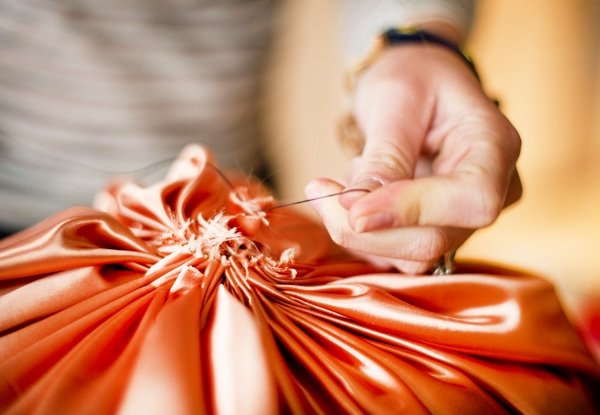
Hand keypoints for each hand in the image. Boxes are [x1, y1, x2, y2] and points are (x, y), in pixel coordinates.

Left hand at [306, 41, 521, 273]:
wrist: (418, 83)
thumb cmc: (414, 78)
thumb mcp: (396, 101)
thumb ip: (383, 157)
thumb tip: (357, 212)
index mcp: (495, 147)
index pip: (471, 202)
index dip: (409, 212)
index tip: (350, 207)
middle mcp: (493, 190)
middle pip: (433, 240)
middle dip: (366, 228)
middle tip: (318, 189)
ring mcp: (464, 216)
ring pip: (409, 255)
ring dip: (359, 227)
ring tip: (350, 173)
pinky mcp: (436, 228)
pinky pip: (395, 251)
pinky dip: (363, 229)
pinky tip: (359, 191)